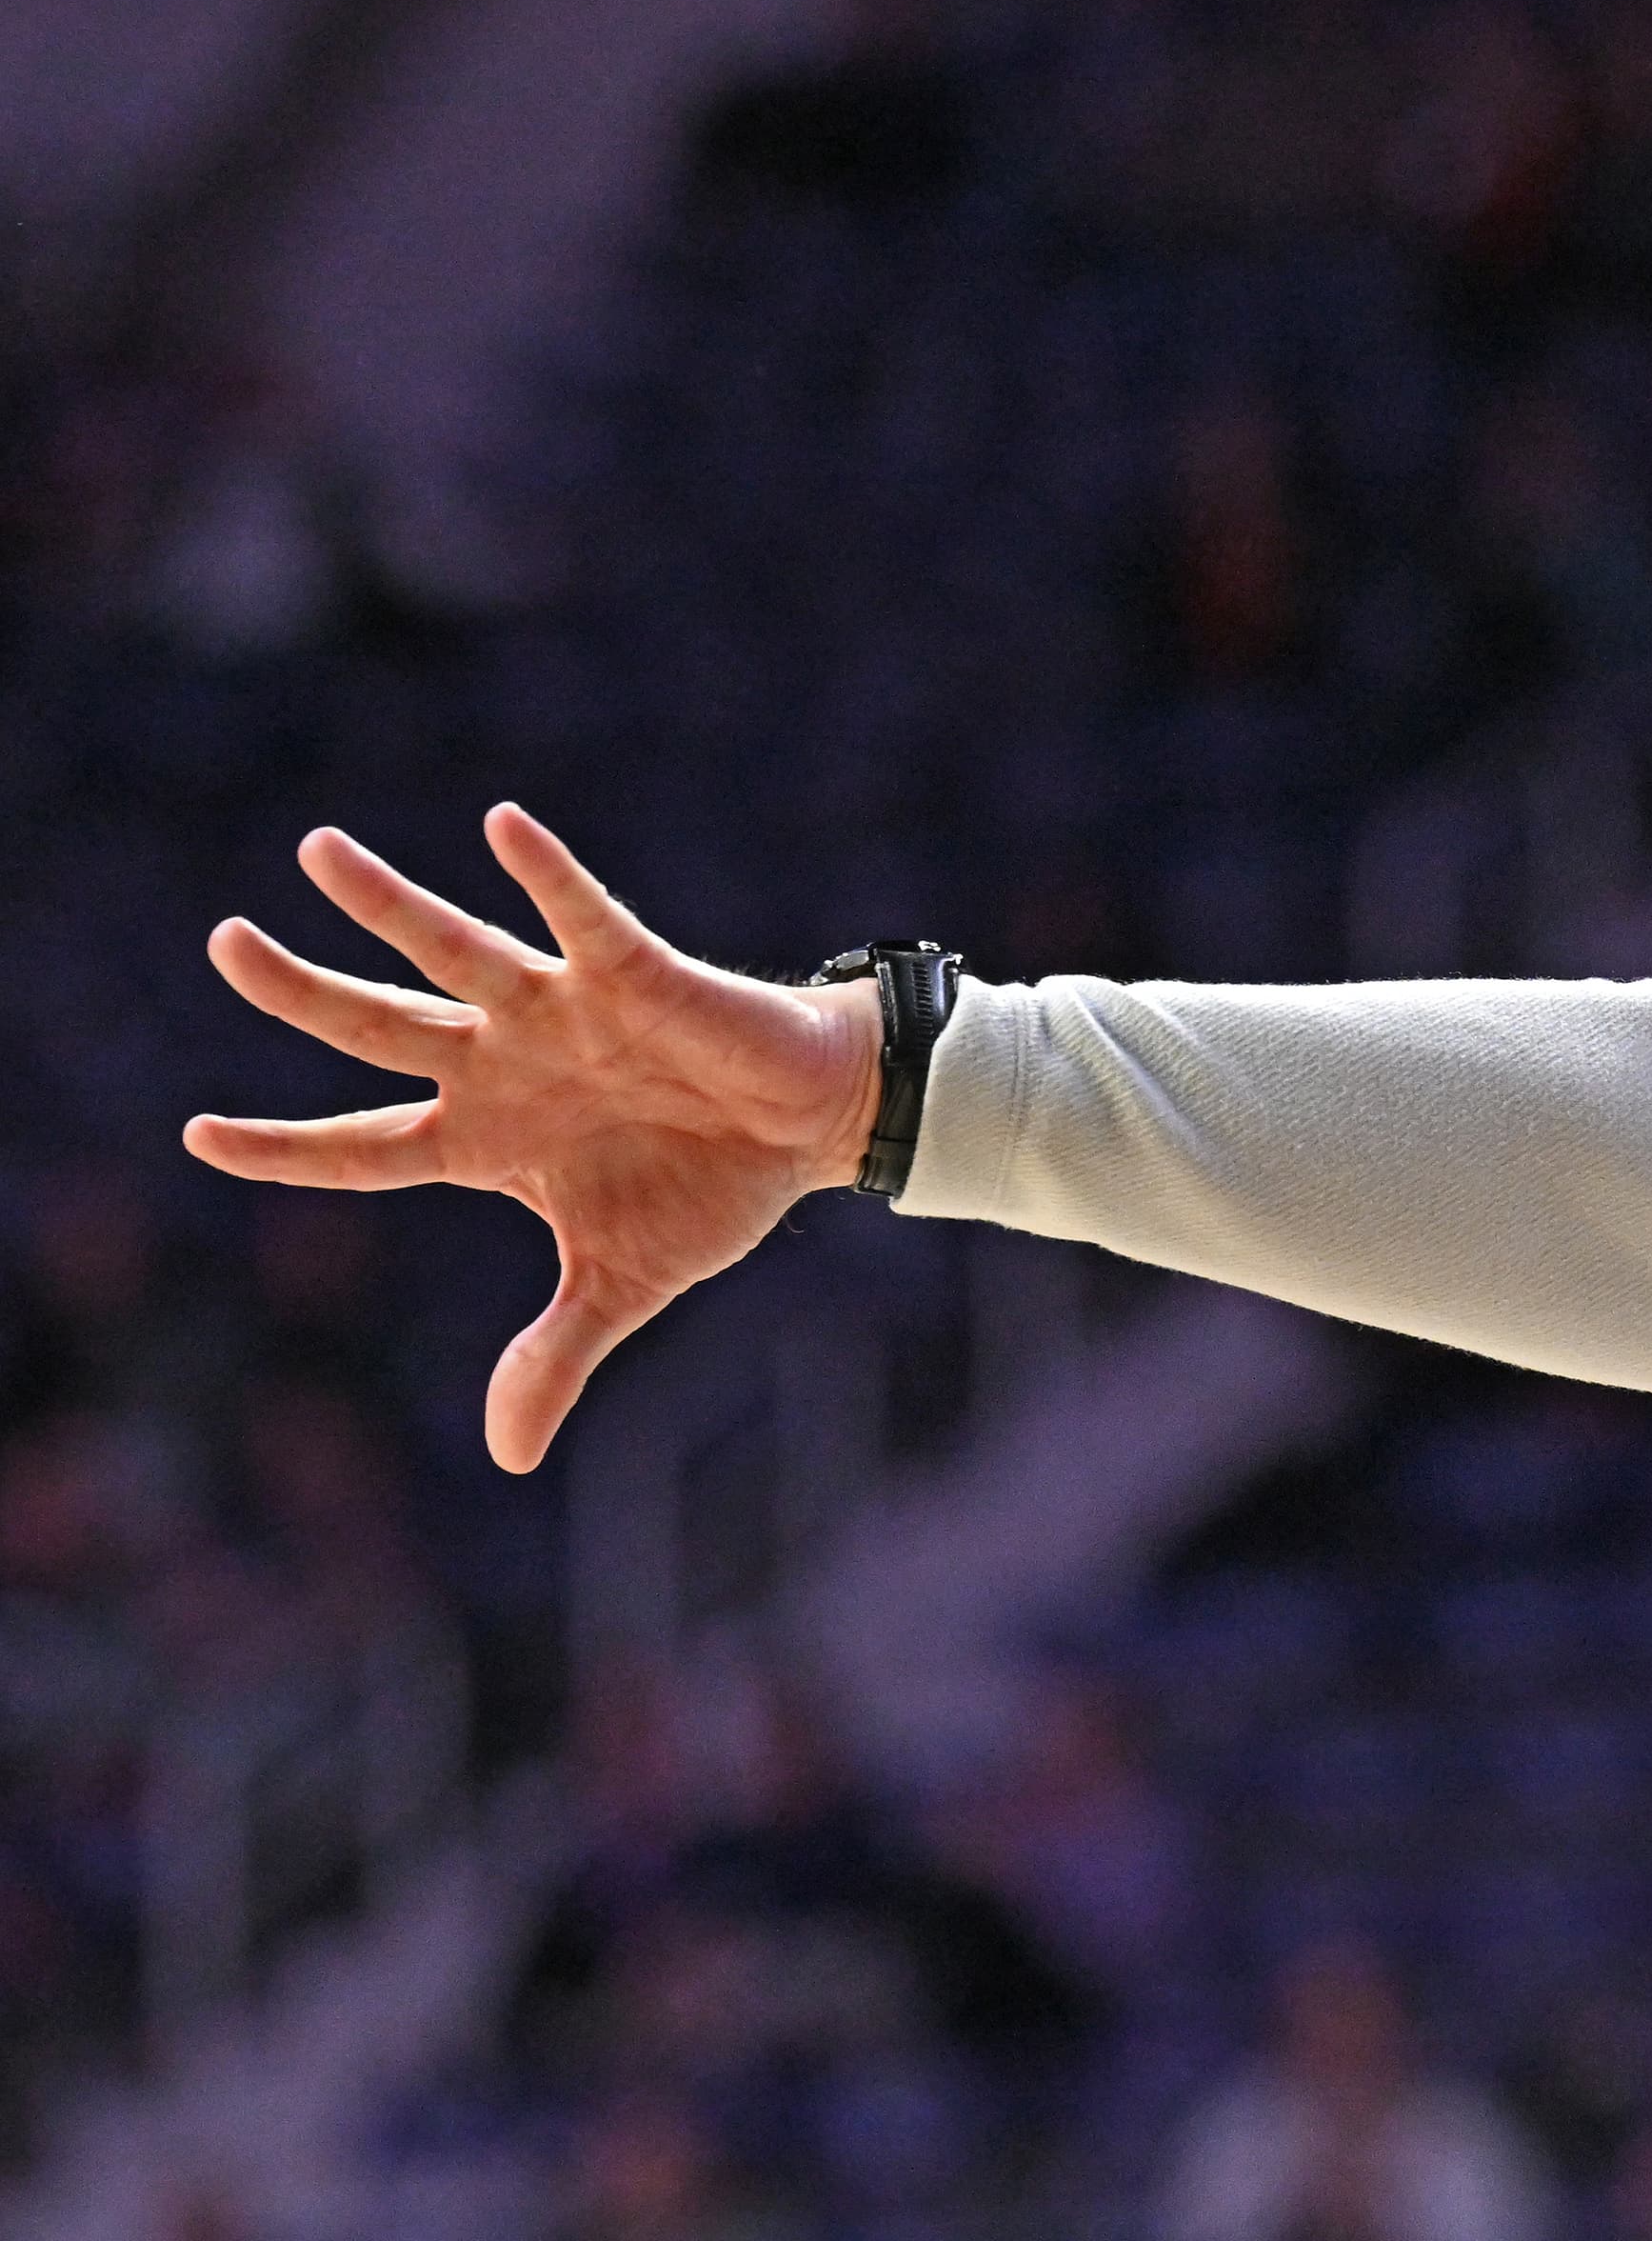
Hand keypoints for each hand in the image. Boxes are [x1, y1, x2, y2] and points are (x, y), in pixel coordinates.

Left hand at [183, 805, 886, 1473]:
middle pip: (378, 1028)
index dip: (286, 1148)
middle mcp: (507, 1062)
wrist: (816, 1127)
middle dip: (299, 992)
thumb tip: (508, 1463)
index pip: (365, 1146)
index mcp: (489, 1137)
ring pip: (454, 953)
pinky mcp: (634, 974)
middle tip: (224, 946)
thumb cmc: (714, 1188)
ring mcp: (563, 1012)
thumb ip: (556, 1355)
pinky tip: (502, 826)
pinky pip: (582, 917)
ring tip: (316, 852)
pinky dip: (547, 875)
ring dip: (385, 905)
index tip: (198, 1136)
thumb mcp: (621, 1280)